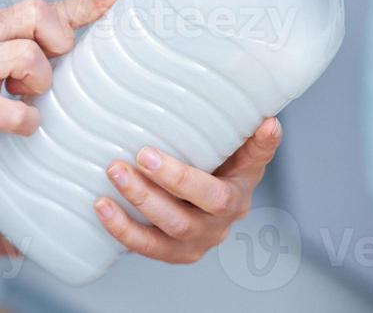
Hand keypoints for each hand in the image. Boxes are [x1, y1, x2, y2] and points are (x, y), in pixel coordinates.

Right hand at [0, 0, 121, 166]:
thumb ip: (0, 43)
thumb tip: (45, 50)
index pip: (40, 4)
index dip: (82, 2)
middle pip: (38, 14)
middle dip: (58, 40)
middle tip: (50, 64)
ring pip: (31, 58)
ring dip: (38, 84)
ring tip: (21, 97)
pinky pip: (14, 112)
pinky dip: (25, 123)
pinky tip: (17, 126)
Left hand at [92, 118, 282, 263]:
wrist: (216, 188)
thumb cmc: (227, 161)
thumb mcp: (245, 148)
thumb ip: (255, 139)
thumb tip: (270, 122)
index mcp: (236, 196)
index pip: (216, 195)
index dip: (186, 179)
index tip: (154, 154)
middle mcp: (217, 225)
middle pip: (185, 217)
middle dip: (158, 187)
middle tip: (137, 155)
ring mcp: (194, 242)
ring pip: (165, 233)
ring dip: (136, 205)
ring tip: (114, 174)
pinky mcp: (171, 250)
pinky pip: (145, 247)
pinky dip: (122, 229)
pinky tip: (102, 206)